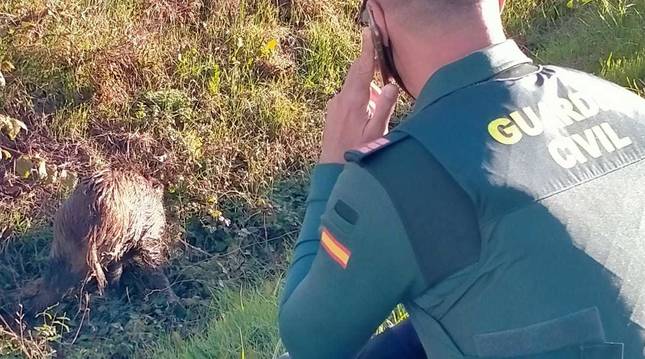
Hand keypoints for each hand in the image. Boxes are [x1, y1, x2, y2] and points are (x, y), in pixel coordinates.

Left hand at [319, 29, 399, 163]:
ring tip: (378, 110)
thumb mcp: (377, 131)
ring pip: (354, 88)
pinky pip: (348, 98)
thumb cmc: (357, 152)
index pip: (362, 68)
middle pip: (357, 74)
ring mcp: (334, 105)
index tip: (368, 32)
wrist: (333, 170)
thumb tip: (392, 85)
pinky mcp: (332, 112)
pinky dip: (360, 99)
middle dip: (370, 69)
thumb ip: (385, 106)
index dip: (367, 49)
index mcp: (353, 100)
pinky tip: (367, 115)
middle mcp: (341, 98)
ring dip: (367, 90)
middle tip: (382, 73)